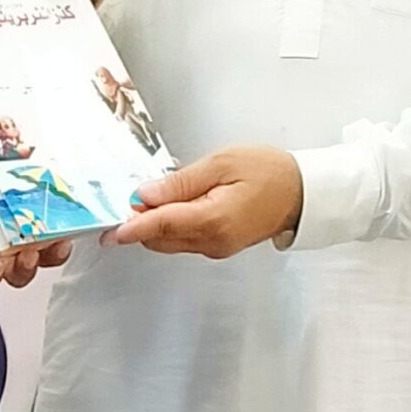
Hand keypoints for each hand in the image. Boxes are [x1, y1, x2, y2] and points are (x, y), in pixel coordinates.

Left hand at [115, 147, 303, 258]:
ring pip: (170, 242)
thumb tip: (145, 195)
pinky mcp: (218, 247)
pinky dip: (171, 226)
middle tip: (128, 197)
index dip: (131, 227)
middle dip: (140, 222)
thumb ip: (181, 181)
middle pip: (160, 239)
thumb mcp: (221, 163)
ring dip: (155, 224)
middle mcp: (211, 242)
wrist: (302, 192)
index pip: (160, 226)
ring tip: (153, 195)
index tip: (109, 230)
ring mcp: (215, 248)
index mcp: (212, 220)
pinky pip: (184, 240)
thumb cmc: (267, 171)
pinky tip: (173, 204)